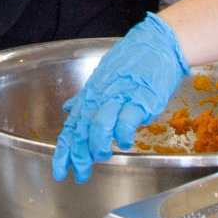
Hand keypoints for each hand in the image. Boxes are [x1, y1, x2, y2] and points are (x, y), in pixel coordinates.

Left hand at [51, 14, 190, 183]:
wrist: (158, 44)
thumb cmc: (134, 60)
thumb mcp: (104, 76)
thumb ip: (87, 97)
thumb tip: (70, 109)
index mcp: (92, 94)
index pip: (72, 125)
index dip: (65, 149)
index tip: (60, 168)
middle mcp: (102, 96)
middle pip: (82, 129)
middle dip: (78, 154)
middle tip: (79, 173)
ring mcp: (120, 96)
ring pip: (99, 125)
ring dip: (98, 144)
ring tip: (102, 155)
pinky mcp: (140, 98)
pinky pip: (126, 120)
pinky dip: (124, 134)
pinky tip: (125, 142)